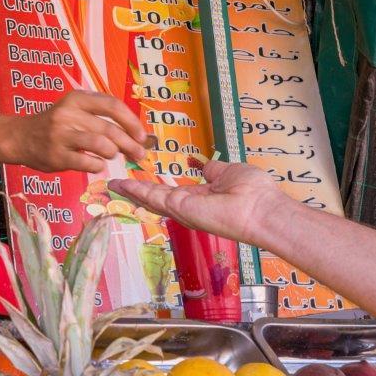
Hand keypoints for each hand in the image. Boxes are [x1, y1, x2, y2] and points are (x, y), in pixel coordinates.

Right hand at [11, 91, 147, 172]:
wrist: (19, 138)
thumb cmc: (54, 125)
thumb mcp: (74, 110)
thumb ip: (100, 118)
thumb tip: (136, 135)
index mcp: (76, 99)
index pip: (112, 106)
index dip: (132, 122)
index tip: (142, 135)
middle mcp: (68, 114)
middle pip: (110, 128)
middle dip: (130, 144)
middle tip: (139, 154)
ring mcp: (61, 135)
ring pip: (100, 144)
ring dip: (112, 153)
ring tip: (110, 156)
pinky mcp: (56, 155)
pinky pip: (87, 162)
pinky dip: (98, 165)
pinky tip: (96, 164)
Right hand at [108, 160, 292, 246]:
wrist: (262, 209)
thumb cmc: (254, 191)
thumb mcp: (228, 172)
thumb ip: (211, 170)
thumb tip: (202, 165)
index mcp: (201, 198)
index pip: (172, 193)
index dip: (155, 187)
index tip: (140, 181)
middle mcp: (189, 207)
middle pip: (155, 199)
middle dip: (135, 192)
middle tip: (116, 185)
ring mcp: (182, 210)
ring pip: (150, 199)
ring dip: (131, 191)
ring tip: (113, 184)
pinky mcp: (179, 208)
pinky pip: (153, 197)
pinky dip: (135, 190)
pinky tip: (121, 184)